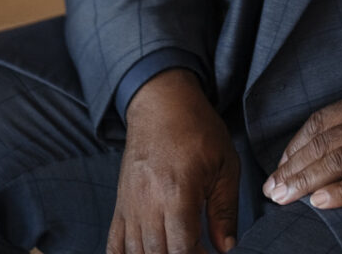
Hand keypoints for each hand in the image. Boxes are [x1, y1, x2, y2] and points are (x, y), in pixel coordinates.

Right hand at [106, 68, 239, 253]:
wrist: (162, 103)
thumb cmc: (197, 129)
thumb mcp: (225, 164)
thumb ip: (225, 209)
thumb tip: (226, 247)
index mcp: (178, 192)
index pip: (182, 248)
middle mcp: (149, 203)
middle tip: (197, 251)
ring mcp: (131, 205)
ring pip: (136, 252)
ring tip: (175, 250)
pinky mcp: (121, 204)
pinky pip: (114, 244)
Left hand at [263, 76, 341, 209]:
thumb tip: (335, 126)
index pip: (322, 121)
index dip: (297, 144)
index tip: (281, 164)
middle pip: (324, 142)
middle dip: (293, 167)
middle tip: (271, 189)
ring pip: (340, 161)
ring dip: (307, 181)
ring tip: (285, 198)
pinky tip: (323, 202)